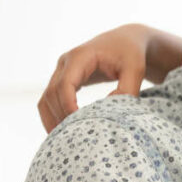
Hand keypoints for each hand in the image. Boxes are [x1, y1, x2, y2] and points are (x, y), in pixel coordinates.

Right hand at [38, 24, 152, 132]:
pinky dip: (52, 115)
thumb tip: (110, 110)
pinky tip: (61, 133)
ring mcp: (61, 71)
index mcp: (80, 57)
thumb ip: (127, 89)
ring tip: (63, 141)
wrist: (126, 41)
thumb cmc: (131, 54)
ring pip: (46, 98)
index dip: (68, 106)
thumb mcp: (135, 69)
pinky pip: (50, 99)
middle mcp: (65, 63)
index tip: (78, 125)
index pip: (65, 84)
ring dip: (51, 119)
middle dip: (60, 116)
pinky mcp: (63, 79)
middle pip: (52, 93)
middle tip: (71, 139)